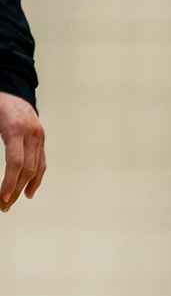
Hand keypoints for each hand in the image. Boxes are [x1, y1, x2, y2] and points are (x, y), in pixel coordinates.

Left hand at [0, 92, 45, 208]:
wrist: (11, 89)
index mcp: (16, 128)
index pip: (16, 162)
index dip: (9, 183)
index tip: (1, 198)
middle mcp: (32, 132)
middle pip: (27, 168)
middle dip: (15, 190)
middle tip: (2, 207)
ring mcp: (39, 135)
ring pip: (36, 167)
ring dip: (24, 188)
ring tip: (11, 203)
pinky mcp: (41, 138)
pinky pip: (41, 162)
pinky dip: (36, 179)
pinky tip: (29, 192)